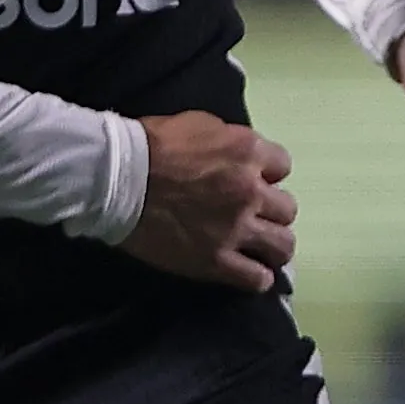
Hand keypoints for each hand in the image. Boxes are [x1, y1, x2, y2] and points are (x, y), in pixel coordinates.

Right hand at [122, 112, 295, 291]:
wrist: (117, 177)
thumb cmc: (151, 145)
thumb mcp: (200, 124)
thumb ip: (229, 141)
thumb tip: (240, 156)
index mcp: (248, 152)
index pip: (283, 166)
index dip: (268, 174)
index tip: (254, 180)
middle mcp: (251, 191)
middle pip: (287, 208)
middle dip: (271, 210)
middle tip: (253, 215)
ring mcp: (236, 229)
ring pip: (283, 246)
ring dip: (273, 245)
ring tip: (259, 248)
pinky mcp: (216, 261)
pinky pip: (256, 279)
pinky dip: (258, 277)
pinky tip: (249, 272)